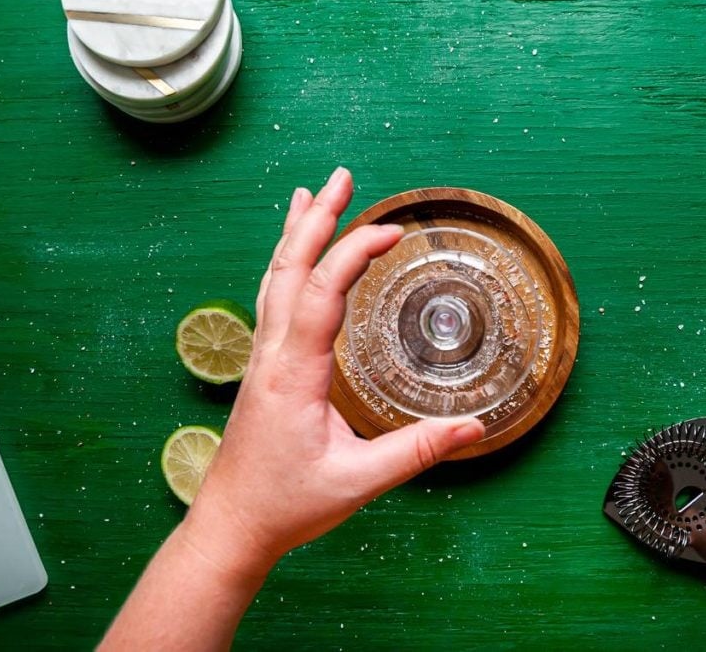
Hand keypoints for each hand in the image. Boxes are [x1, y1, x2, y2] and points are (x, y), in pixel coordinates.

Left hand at [183, 167, 484, 575]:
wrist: (230, 527)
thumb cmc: (285, 505)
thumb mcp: (358, 481)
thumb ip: (419, 451)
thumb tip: (475, 427)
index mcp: (292, 375)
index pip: (322, 295)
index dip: (354, 254)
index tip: (391, 230)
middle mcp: (271, 356)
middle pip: (289, 270)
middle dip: (317, 220)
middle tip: (343, 178)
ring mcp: (262, 359)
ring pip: (274, 279)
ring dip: (296, 234)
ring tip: (312, 194)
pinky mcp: (263, 368)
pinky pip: (272, 299)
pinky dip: (285, 265)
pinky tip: (291, 257)